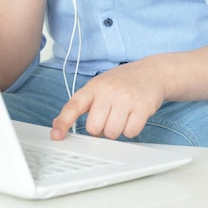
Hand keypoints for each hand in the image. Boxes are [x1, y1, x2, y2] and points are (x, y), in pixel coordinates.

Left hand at [51, 58, 166, 140]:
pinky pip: (130, 132)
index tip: (56, 135)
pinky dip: (131, 130)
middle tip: (109, 117)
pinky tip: (133, 117)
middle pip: (94, 128)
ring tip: (122, 115)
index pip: (74, 105)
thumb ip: (85, 104)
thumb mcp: (100, 85)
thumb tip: (65, 127)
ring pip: (112, 133)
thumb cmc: (122, 82)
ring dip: (116, 130)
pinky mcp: (143, 107)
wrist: (152, 72)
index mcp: (94, 86)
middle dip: (100, 128)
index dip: (63, 122)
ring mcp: (126, 98)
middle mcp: (108, 91)